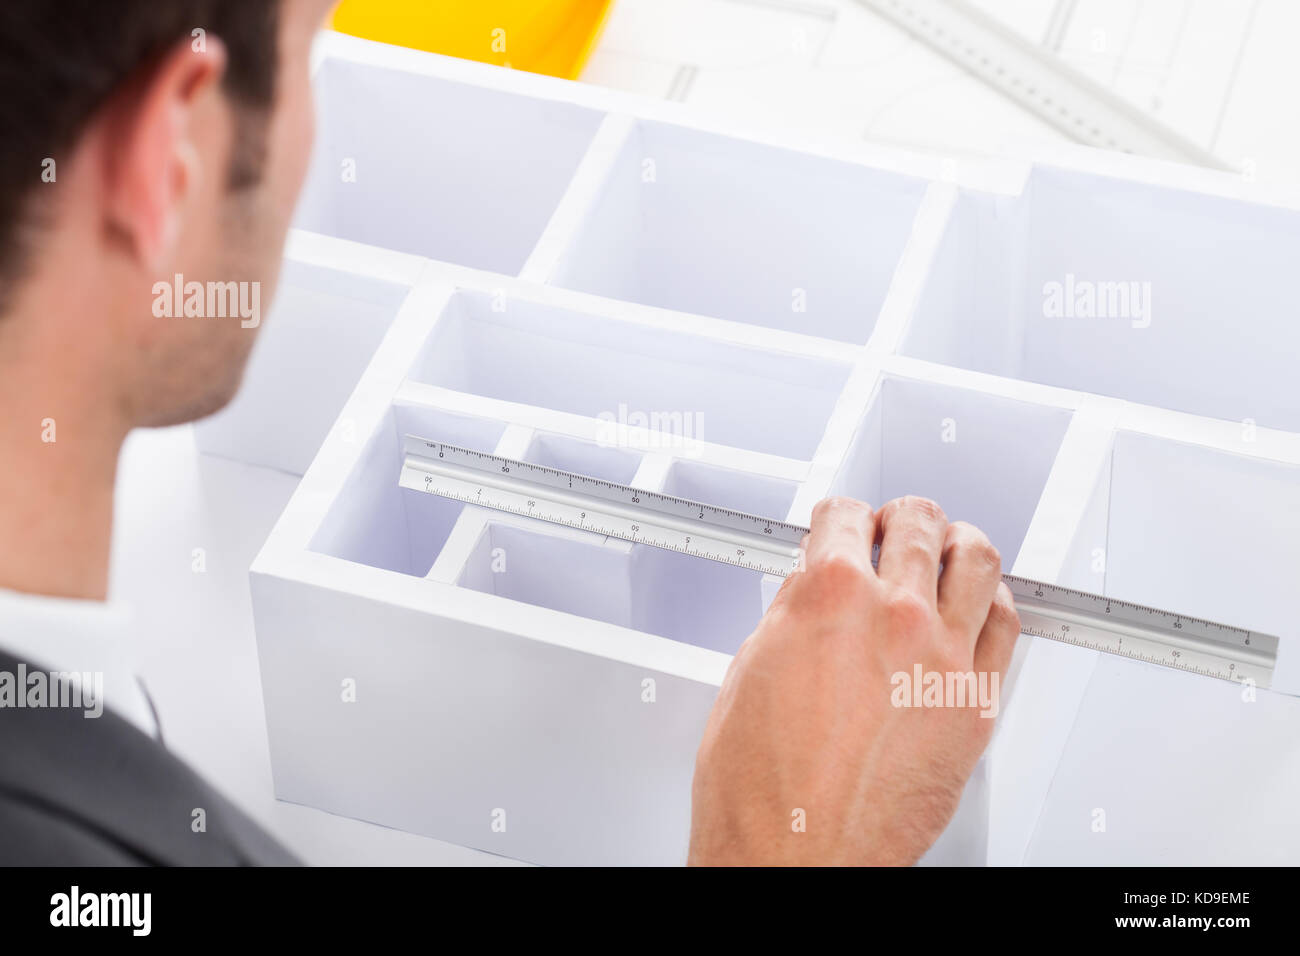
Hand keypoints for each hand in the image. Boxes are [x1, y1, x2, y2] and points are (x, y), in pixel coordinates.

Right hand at [688, 495, 1019, 865]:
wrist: (792, 856)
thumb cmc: (760, 785)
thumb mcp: (749, 670)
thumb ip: (793, 616)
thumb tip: (814, 595)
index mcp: (827, 597)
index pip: (845, 516)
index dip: (838, 517)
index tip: (841, 525)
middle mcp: (892, 615)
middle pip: (918, 523)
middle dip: (898, 519)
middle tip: (891, 529)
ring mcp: (942, 656)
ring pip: (976, 558)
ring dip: (956, 543)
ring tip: (944, 550)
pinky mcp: (976, 702)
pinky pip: (1007, 624)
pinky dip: (993, 601)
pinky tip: (976, 605)